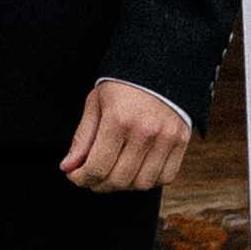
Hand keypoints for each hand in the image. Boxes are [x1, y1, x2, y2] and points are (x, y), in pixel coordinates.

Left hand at [61, 77, 190, 193]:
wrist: (160, 64)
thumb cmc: (123, 84)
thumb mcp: (96, 103)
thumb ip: (83, 138)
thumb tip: (68, 167)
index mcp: (119, 119)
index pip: (97, 168)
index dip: (81, 179)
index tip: (75, 175)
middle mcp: (145, 131)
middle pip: (119, 180)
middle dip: (99, 185)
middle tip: (91, 177)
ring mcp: (166, 138)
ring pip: (142, 184)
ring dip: (124, 185)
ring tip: (113, 172)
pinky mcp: (182, 141)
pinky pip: (165, 177)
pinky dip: (148, 181)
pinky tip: (136, 169)